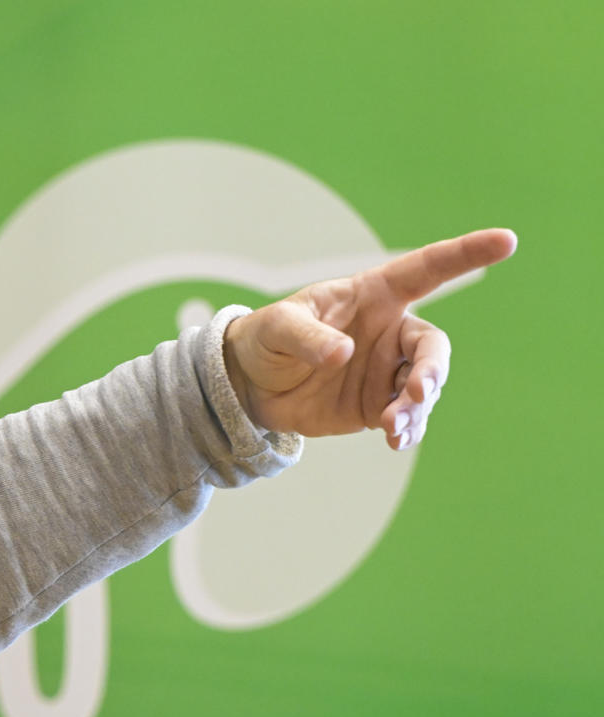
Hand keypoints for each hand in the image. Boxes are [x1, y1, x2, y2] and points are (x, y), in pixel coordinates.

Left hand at [223, 228, 517, 449]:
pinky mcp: (376, 405)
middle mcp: (390, 332)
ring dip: (416, 407)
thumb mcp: (277, 327)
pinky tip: (397, 440)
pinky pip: (405, 417)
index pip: (427, 269)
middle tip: (416, 394)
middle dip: (431, 370)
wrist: (247, 386)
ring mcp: (386, 370)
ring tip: (393, 426)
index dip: (465, 254)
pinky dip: (407, 429)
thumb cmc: (265, 339)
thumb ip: (308, 338)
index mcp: (373, 295)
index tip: (506, 241)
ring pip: (422, 386)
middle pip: (431, 347)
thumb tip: (343, 354)